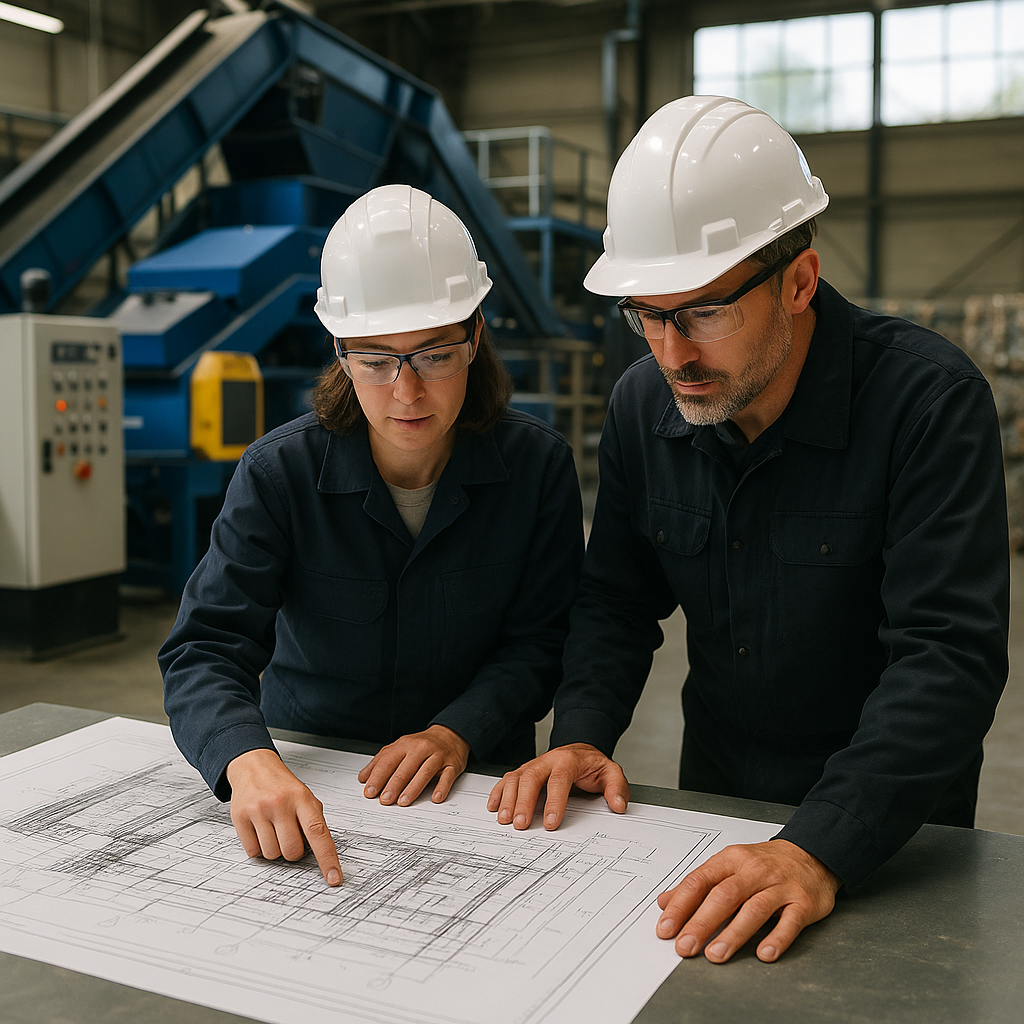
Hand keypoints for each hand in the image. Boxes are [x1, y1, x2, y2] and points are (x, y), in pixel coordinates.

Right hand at [226, 748, 341, 886]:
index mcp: (302, 799)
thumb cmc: (283, 787)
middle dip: (293, 851)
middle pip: (292, 851)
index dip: (327, 859)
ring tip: (273, 829)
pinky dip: (258, 847)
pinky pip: (253, 851)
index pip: (318, 833)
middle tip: (288, 834)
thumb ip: (314, 822)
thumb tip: (321, 854)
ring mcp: (259, 810)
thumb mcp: (305, 797)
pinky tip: (259, 829)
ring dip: (275, 849)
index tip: (334, 878)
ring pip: (272, 854)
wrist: (255, 767)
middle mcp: (281, 803)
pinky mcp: (240, 817)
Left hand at [357, 725, 469, 805]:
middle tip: (385, 800)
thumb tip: (363, 778)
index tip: (370, 791)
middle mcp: (421, 749)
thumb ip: (380, 761)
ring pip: (424, 772)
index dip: (378, 777)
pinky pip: (447, 776)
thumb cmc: (422, 744)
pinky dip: (442, 787)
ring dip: (413, 788)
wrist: (450, 734)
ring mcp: (437, 756)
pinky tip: (436, 797)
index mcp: (405, 745)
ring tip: (403, 802)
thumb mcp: (399, 747)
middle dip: (393, 785)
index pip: (388, 761)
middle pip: (405, 768)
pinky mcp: (452, 765)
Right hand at [486, 743, 629, 829]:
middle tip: (520, 824)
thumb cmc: (592, 765)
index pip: (559, 780)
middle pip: (531, 778)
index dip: (554, 802)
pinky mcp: (524, 770)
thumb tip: (619, 806)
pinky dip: (498, 792)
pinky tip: (493, 806)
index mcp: (568, 760)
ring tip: (504, 819)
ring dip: (508, 798)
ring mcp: (533, 765)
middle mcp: (547, 760)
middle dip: (524, 802)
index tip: (551, 823)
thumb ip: (617, 788)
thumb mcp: (611, 772)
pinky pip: (507, 778)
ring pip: (516, 778)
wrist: (580, 750)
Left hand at [656, 839, 840, 962]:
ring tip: (715, 955)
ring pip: (754, 910)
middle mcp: (754, 871)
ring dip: (733, 934)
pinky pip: (790, 922)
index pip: (700, 881)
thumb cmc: (764, 863)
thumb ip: (698, 884)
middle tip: (685, 946)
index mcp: (731, 860)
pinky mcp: (803, 902)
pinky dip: (777, 938)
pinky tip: (764, 954)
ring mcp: (779, 886)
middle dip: (701, 923)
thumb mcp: (728, 865)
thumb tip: (665, 902)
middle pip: (724, 896)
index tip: (666, 928)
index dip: (681, 906)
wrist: (810, 854)